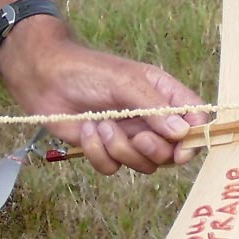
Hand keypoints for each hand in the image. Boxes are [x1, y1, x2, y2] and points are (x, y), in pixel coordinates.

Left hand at [0, 21, 203, 175]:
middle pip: (172, 152)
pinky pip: (113, 167)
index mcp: (162, 95)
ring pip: (143, 164)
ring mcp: (128, 135)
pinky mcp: (104, 148)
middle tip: (136, 137)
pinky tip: (86, 130)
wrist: (43, 78)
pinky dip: (98, 152)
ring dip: (120, 149)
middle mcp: (150, 118)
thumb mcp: (124, 81)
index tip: (182, 149)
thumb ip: (154, 106)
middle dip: (153, 150)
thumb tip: (182, 132)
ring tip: (100, 125)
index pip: (195, 120)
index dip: (194, 138)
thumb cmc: (86, 70)